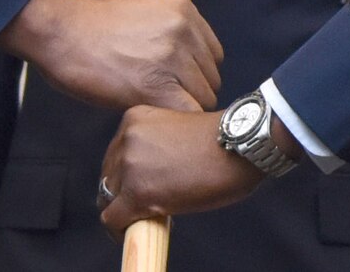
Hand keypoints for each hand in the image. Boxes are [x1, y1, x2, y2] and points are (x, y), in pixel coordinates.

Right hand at [0, 0, 223, 112]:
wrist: (62, 33)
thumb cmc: (93, 26)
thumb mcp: (144, 10)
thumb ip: (172, 30)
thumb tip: (189, 60)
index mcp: (183, 8)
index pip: (213, 53)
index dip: (197, 72)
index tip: (179, 83)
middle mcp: (184, 30)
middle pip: (211, 77)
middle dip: (191, 91)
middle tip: (164, 99)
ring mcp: (172, 57)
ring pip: (203, 98)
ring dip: (182, 107)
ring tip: (156, 108)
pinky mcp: (157, 86)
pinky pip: (187, 113)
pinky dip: (176, 120)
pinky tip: (158, 118)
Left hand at [98, 106, 264, 232]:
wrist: (240, 147)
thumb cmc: (222, 141)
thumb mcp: (177, 129)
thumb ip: (156, 146)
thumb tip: (149, 175)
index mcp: (135, 118)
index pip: (116, 153)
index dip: (127, 174)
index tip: (142, 186)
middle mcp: (126, 138)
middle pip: (109, 175)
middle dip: (124, 193)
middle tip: (147, 205)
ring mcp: (130, 165)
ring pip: (109, 198)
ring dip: (125, 211)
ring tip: (148, 217)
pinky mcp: (137, 193)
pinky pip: (113, 219)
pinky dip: (120, 230)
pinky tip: (137, 231)